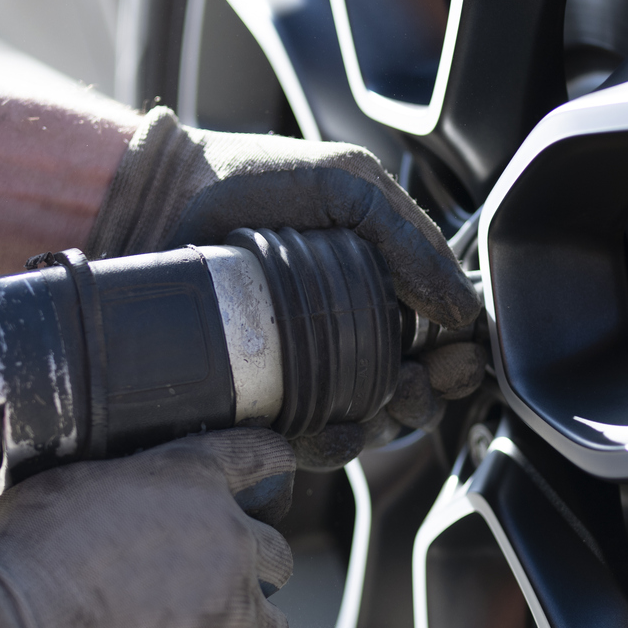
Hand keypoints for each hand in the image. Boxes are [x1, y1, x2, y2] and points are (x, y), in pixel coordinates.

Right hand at [0, 428, 296, 627]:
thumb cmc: (16, 575)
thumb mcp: (57, 489)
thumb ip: (116, 484)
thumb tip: (118, 495)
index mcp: (191, 484)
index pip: (261, 460)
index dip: (267, 474)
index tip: (267, 486)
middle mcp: (231, 543)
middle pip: (275, 554)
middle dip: (243, 571)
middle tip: (190, 596)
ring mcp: (241, 617)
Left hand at [87, 109, 485, 469]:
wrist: (162, 200)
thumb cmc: (253, 180)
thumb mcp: (346, 186)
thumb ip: (409, 239)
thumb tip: (464, 309)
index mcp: (378, 287)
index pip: (436, 340)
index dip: (455, 358)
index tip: (457, 357)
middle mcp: (345, 335)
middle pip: (409, 392)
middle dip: (426, 397)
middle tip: (418, 382)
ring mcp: (301, 373)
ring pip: (365, 425)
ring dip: (387, 426)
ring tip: (382, 402)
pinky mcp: (257, 401)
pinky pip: (304, 445)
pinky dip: (328, 447)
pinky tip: (333, 432)